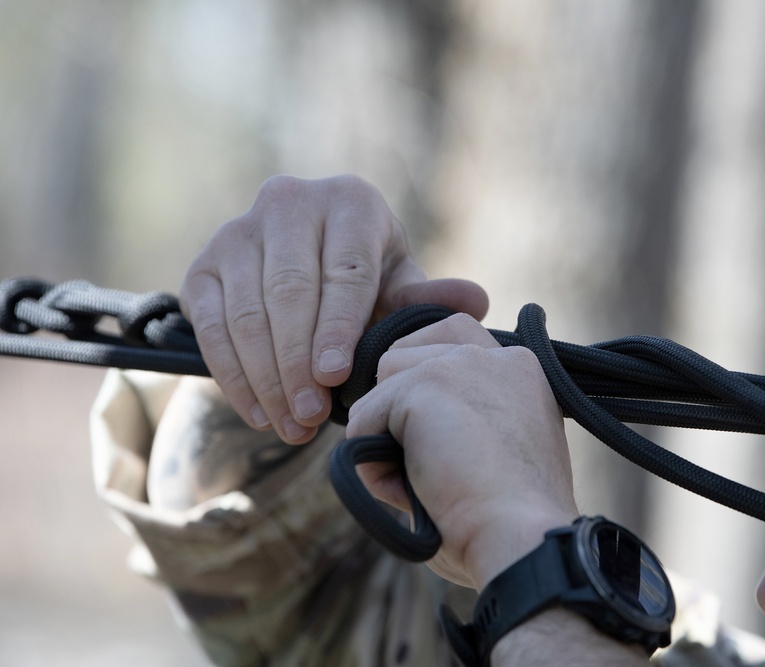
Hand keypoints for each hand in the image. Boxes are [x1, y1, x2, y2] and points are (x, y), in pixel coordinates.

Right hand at [180, 175, 488, 442]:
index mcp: (349, 201)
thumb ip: (428, 299)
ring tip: (290, 425)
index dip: (339, 328)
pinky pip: (210, 325)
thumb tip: (476, 301)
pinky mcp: (202, 265)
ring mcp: (237, 231)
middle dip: (299, 362)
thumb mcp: (399, 283)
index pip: (344, 270)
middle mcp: (288, 201)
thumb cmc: (368, 278)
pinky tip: (257, 412)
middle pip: (289, 291)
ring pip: (247, 312)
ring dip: (266, 377)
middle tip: (312, 415)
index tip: (336, 377)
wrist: (308, 262)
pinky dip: (232, 374)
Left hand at [345, 314, 577, 589]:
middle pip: (409, 350)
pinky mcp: (425, 383)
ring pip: (382, 380)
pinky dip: (374, 468)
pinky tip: (413, 494)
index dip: (429, 379)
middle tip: (419, 457)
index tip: (432, 427)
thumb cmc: (513, 525)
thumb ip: (466, 424)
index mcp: (522, 372)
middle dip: (399, 398)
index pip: (456, 338)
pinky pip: (364, 419)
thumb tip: (403, 427)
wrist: (524, 542)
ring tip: (423, 484)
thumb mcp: (499, 456)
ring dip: (386, 434)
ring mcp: (461, 363)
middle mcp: (496, 356)